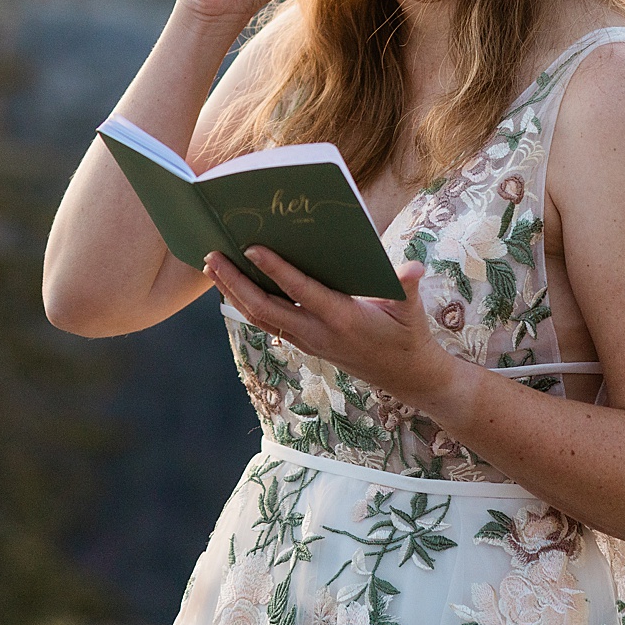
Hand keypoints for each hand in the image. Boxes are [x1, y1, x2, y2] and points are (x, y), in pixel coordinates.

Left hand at [203, 249, 467, 417]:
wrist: (406, 377)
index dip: (276, 269)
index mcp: (342, 318)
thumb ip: (406, 287)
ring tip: (211, 266)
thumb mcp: (411, 311)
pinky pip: (269, 323)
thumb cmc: (409, 336)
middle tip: (212, 255)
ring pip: (261, 317)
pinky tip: (233, 285)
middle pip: (265, 308)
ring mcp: (308, 341)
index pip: (301, 291)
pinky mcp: (306, 344)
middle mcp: (318, 332)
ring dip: (233, 292)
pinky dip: (247, 304)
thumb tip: (413, 268)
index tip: (252, 248)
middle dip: (236, 282)